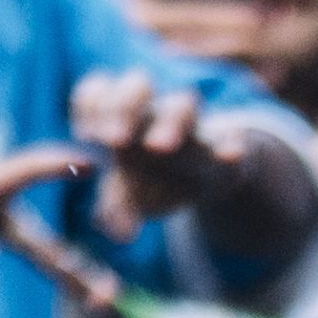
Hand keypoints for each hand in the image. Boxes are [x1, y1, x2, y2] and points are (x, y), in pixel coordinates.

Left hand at [68, 70, 257, 236]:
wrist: (205, 177)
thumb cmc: (151, 178)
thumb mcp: (128, 193)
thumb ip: (116, 208)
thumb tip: (116, 232)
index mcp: (122, 116)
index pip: (98, 89)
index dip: (90, 105)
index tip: (86, 135)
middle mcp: (154, 111)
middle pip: (138, 84)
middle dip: (123, 106)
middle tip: (113, 141)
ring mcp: (192, 125)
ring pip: (182, 105)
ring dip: (170, 122)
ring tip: (158, 147)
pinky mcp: (227, 145)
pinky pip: (232, 139)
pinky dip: (231, 145)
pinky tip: (230, 155)